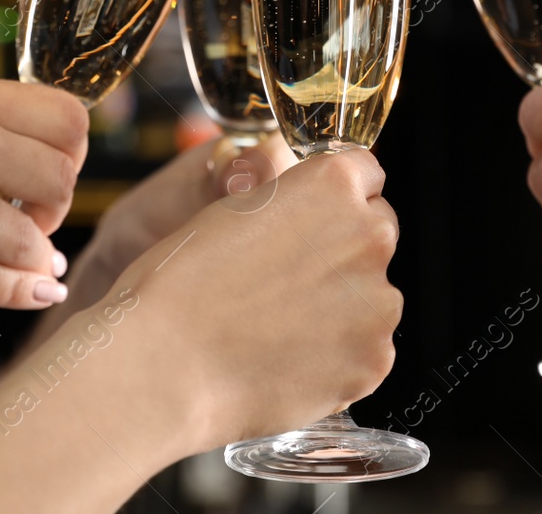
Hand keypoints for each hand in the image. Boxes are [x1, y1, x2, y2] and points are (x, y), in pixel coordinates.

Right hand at [0, 71, 87, 310]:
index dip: (72, 149)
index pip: (66, 119)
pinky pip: (1, 284)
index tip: (55, 166)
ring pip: (35, 241)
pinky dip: (27, 290)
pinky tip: (37, 288)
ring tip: (27, 253)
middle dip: (57, 202)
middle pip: (62, 179)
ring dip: (37, 252)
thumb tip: (24, 144)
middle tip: (36, 215)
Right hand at [96, 149, 400, 457]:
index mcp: (333, 183)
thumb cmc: (180, 287)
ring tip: (280, 330)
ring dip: (344, 309)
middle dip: (343, 254)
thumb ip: (291, 204)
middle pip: (376, 235)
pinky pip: (367, 351)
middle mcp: (368, 233)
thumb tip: (313, 219)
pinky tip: (290, 362)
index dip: (335, 201)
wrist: (164, 366)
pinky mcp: (374, 358)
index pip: (366, 174)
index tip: (315, 222)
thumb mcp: (234, 209)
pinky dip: (338, 358)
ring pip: (374, 297)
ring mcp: (378, 301)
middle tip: (288, 284)